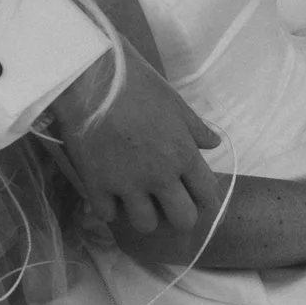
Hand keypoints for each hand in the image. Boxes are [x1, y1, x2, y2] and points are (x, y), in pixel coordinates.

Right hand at [50, 49, 222, 234]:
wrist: (91, 79)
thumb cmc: (137, 84)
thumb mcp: (174, 102)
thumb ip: (196, 128)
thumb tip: (213, 144)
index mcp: (183, 155)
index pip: (208, 194)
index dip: (202, 197)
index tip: (193, 192)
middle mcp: (160, 176)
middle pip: (183, 220)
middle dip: (179, 215)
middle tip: (167, 202)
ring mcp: (128, 185)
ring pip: (146, 225)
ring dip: (144, 215)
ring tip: (136, 200)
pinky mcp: (97, 186)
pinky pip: (108, 215)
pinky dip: (109, 207)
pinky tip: (109, 193)